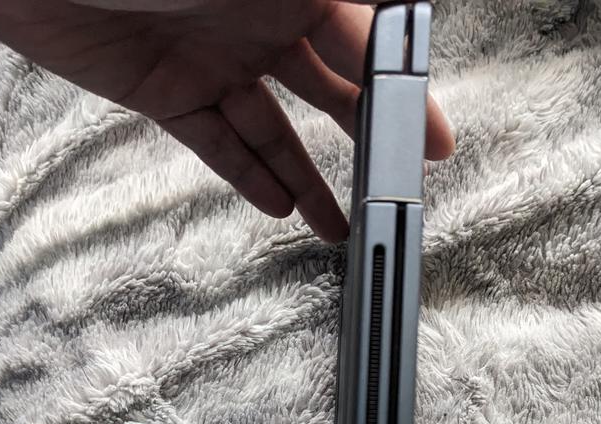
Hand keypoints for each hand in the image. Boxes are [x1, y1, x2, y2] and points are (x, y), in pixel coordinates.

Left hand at [0, 0, 455, 242]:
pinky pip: (219, 144)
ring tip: (337, 225)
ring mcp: (213, 58)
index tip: (432, 136)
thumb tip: (394, 15)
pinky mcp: (168, 91)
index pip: (364, 42)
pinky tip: (277, 207)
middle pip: (327, 91)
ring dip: (308, 179)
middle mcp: (256, 20)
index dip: (404, 92)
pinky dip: (248, 176)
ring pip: (275, 130)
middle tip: (395, 184)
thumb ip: (330, 5)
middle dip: (365, 140)